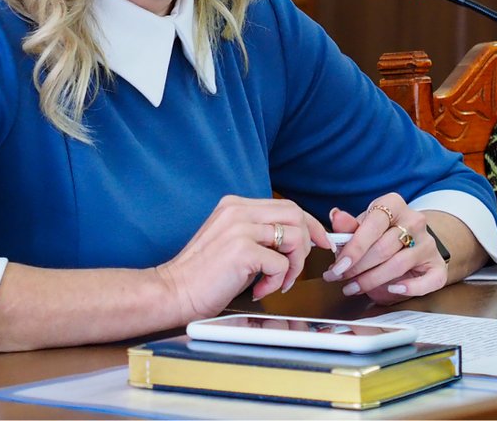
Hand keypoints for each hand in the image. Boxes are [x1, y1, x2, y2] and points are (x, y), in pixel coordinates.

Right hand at [155, 195, 330, 321]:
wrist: (175, 291)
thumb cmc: (203, 274)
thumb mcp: (231, 241)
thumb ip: (258, 234)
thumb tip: (297, 240)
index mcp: (235, 205)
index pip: (286, 206)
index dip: (310, 224)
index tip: (321, 241)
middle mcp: (238, 211)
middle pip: (296, 214)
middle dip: (309, 242)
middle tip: (299, 267)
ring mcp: (240, 228)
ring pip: (295, 238)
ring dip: (293, 266)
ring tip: (276, 282)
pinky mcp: (243, 250)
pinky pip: (281, 264)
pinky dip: (277, 282)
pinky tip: (259, 290)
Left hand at [320, 192, 447, 304]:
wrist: (411, 241)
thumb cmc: (380, 234)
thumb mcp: (362, 226)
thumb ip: (349, 226)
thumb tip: (335, 216)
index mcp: (394, 204)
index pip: (373, 224)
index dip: (354, 248)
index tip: (338, 266)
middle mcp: (415, 221)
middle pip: (383, 248)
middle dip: (357, 268)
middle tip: (339, 278)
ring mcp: (428, 243)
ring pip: (398, 265)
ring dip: (372, 280)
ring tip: (352, 287)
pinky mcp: (438, 265)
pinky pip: (430, 280)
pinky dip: (411, 288)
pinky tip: (393, 290)